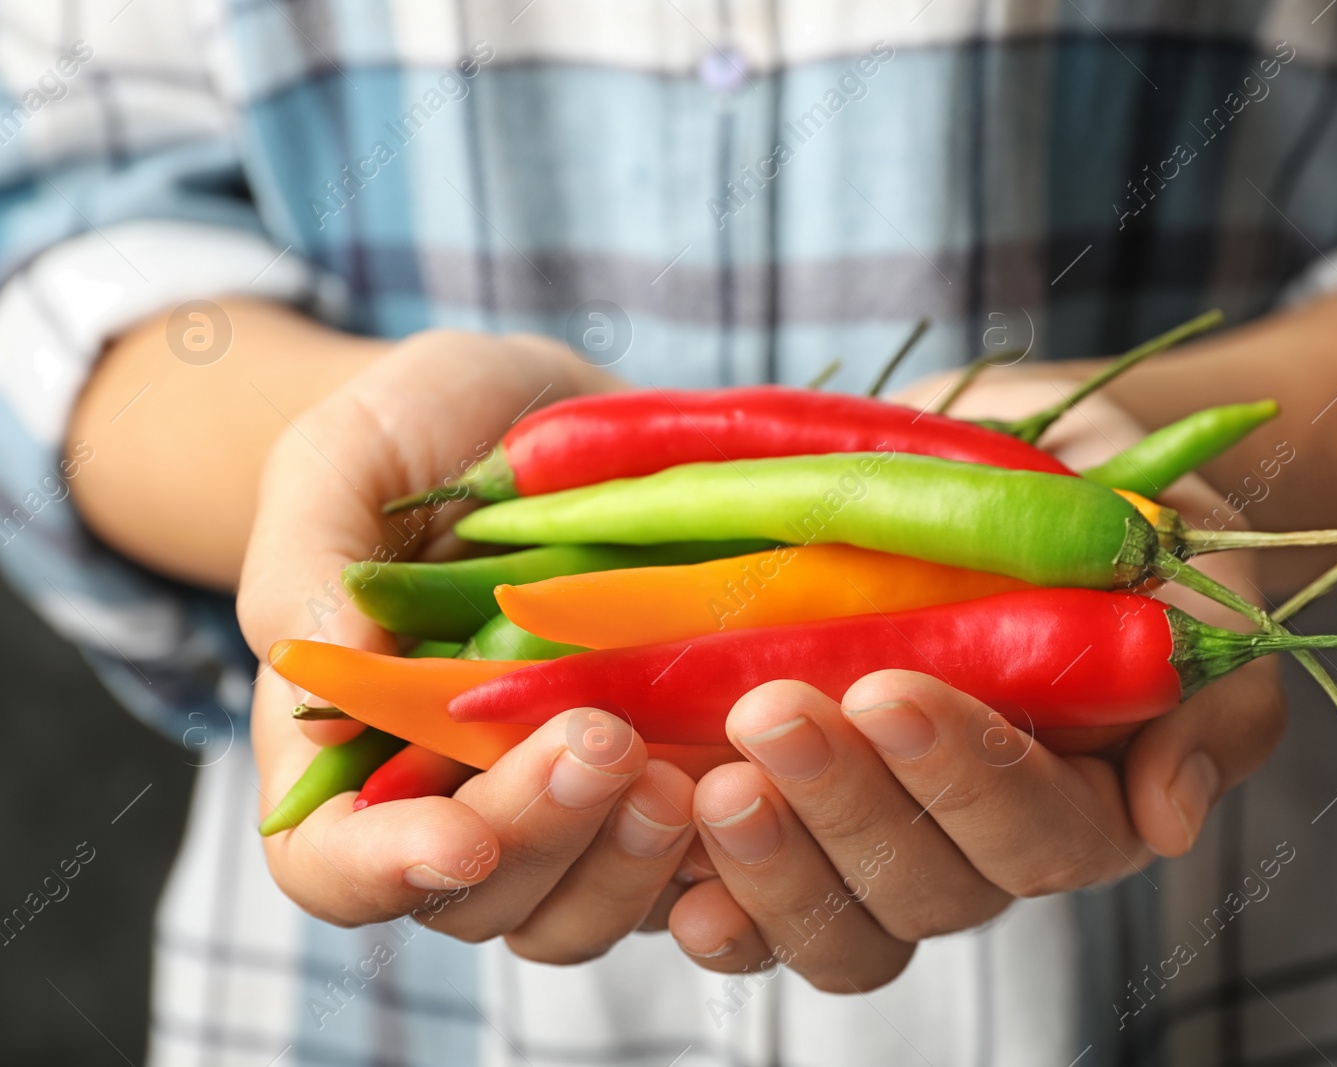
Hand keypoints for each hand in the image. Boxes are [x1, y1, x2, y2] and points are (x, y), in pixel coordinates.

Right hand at [238, 330, 698, 958]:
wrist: (536, 409)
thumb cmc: (411, 429)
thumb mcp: (341, 460)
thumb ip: (311, 572)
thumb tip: (325, 695)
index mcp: (354, 742)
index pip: (335, 864)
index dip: (387, 875)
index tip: (463, 840)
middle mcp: (459, 794)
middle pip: (484, 895)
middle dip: (542, 835)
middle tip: (605, 741)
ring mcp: (571, 796)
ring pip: (594, 902)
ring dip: (637, 860)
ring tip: (685, 771)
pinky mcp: (668, 769)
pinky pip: (700, 855)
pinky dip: (728, 840)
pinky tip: (759, 772)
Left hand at [663, 374, 1285, 991]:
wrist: (1031, 464)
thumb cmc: (1121, 519)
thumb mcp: (1195, 579)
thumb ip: (1210, 701)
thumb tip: (1168, 818)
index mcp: (1087, 800)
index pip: (1040, 832)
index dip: (964, 779)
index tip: (890, 691)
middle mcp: (981, 844)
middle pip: (926, 892)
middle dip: (846, 811)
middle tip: (773, 714)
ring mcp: (884, 841)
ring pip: (843, 922)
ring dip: (774, 866)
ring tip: (712, 788)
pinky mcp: (802, 821)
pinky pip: (761, 908)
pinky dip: (717, 907)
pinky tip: (677, 883)